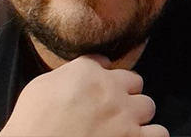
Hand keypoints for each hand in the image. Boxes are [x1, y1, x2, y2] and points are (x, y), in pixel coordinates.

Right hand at [0, 55, 167, 136]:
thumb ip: (69, 73)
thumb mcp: (42, 84)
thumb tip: (88, 69)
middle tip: (114, 106)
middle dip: (126, 92)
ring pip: (148, 106)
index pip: (107, 63)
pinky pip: (159, 134)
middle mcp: (111, 89)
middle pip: (135, 81)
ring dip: (138, 114)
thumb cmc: (31, 121)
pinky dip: (150, 135)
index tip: (98, 86)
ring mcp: (125, 117)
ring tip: (126, 125)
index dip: (104, 76)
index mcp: (88, 71)